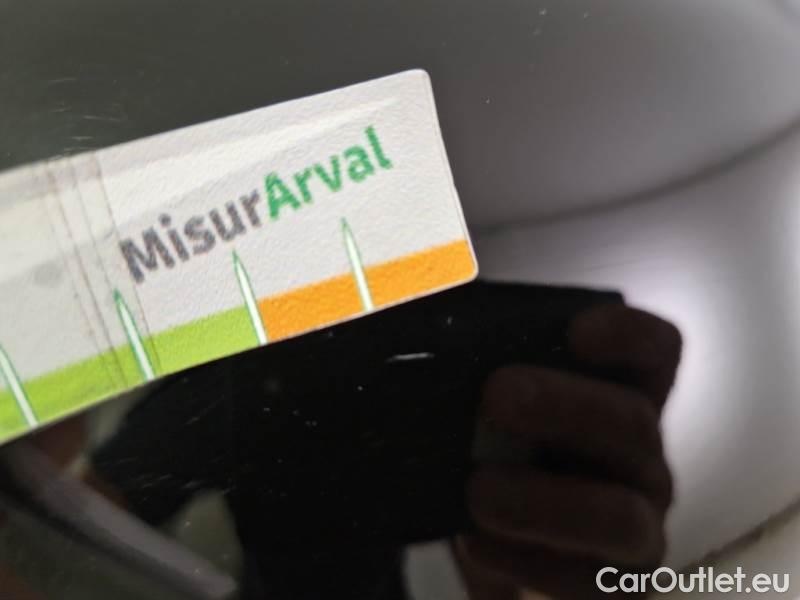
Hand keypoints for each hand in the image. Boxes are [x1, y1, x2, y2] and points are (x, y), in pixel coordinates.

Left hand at [457, 304, 681, 598]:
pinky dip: (524, 560)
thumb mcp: (483, 403)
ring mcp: (637, 524)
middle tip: (494, 396)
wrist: (490, 539)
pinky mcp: (612, 586)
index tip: (577, 331)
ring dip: (543, 500)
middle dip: (563, 406)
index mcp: (617, 396)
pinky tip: (474, 539)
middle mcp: (640, 456)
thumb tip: (411, 311)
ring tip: (477, 490)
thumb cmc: (494, 452)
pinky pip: (585, 581)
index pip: (655, 352)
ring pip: (619, 514)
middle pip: (632, 422)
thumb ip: (468, 363)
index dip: (627, 336)